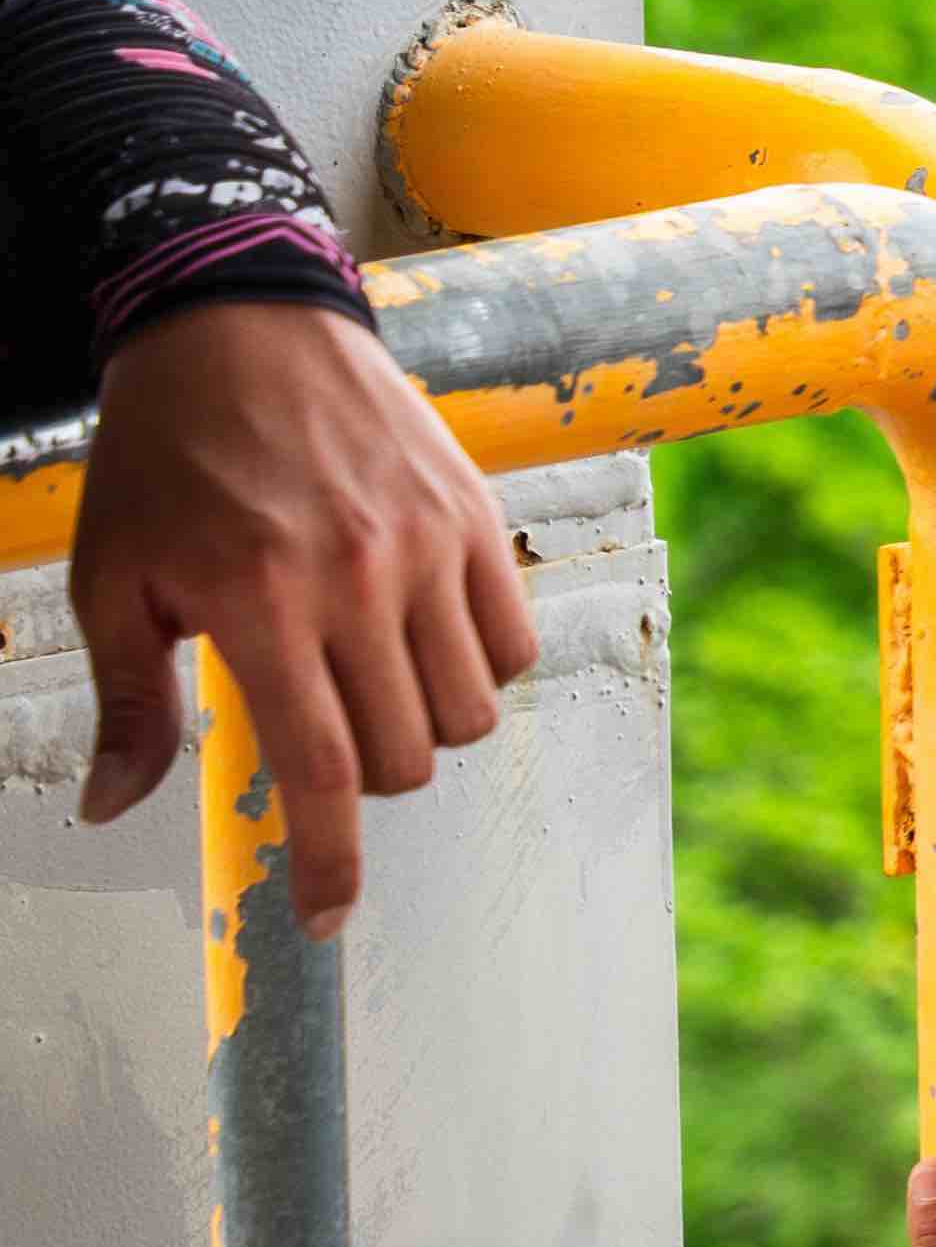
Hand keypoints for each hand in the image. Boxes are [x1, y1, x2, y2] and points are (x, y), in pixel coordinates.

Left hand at [68, 299, 538, 934]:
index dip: (332, 866)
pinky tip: (424, 636)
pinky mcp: (474, 517)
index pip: (323, 773)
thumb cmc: (163, 457)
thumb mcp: (114, 580)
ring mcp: (425, 547)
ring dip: (427, 726)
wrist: (238, 326)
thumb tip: (112, 808)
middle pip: (407, 757)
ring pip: (469, 711)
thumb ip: (129, 703)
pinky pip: (512, 642)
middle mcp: (353, 581)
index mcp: (256, 604)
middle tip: (329, 732)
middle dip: (370, 777)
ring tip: (377, 680)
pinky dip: (479, 668)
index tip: (328, 920)